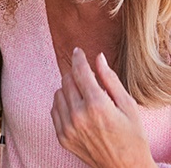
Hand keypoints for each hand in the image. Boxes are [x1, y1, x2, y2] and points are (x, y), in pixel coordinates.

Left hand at [51, 47, 156, 167]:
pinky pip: (54, 109)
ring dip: (69, 89)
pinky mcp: (61, 137)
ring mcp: (68, 127)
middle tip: (88, 80)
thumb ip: (110, 79)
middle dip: (77, 75)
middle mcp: (79, 115)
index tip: (77, 51)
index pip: (80, 72)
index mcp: (97, 105)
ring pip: (59, 92)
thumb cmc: (132, 136)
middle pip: (67, 80)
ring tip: (85, 98)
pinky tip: (77, 108)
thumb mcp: (128, 106)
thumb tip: (98, 58)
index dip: (78, 58)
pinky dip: (63, 103)